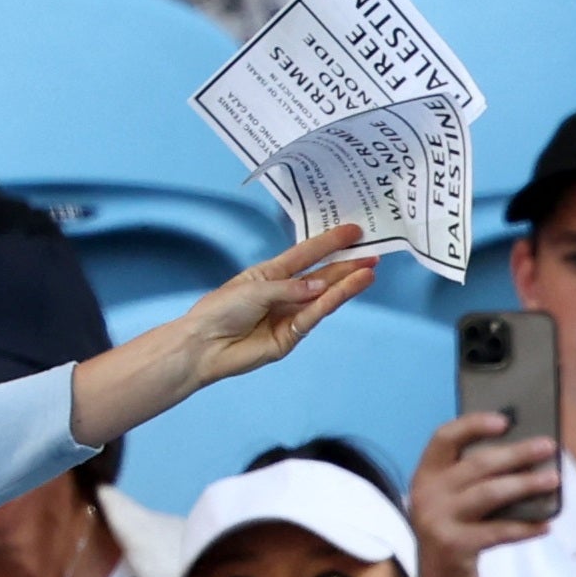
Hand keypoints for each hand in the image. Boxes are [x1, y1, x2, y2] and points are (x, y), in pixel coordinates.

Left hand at [175, 224, 377, 389]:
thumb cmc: (220, 310)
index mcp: (270, 274)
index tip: (353, 231)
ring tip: (369, 271)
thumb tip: (319, 287)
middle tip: (373, 255)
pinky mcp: (289, 337)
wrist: (202, 345)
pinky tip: (348, 288)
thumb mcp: (254, 289)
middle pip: (321, 276)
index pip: (306, 254)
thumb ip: (289, 288)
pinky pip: (314, 315)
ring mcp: (288, 315)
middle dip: (346, 265)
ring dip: (346, 283)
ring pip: (323, 296)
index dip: (329, 242)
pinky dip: (330, 302)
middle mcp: (284, 292)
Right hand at [408, 414, 557, 576]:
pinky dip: (525, 527)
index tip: (505, 420)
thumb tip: (523, 449)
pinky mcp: (453, 547)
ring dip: (526, 484)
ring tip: (553, 478)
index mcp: (425, 476)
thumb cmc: (457, 534)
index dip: (473, 424)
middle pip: (477, 464)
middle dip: (517, 453)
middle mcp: (426, 495)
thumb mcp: (455, 502)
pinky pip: (498, 531)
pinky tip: (546, 524)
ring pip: (490, 493)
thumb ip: (474, 478)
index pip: (444, 438)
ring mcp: (436, 521)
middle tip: (548, 446)